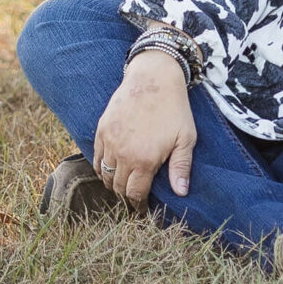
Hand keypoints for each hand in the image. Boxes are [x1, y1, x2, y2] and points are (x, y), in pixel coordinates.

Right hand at [93, 50, 196, 205]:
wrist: (154, 77)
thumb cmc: (174, 108)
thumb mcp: (186, 138)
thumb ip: (181, 167)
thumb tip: (181, 193)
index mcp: (145, 160)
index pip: (135, 194)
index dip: (138, 203)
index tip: (142, 207)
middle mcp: (124, 154)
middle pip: (118, 187)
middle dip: (126, 194)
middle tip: (133, 194)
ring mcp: (110, 141)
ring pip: (105, 175)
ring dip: (113, 182)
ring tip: (123, 182)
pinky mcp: (102, 129)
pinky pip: (96, 158)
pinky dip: (101, 167)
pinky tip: (111, 167)